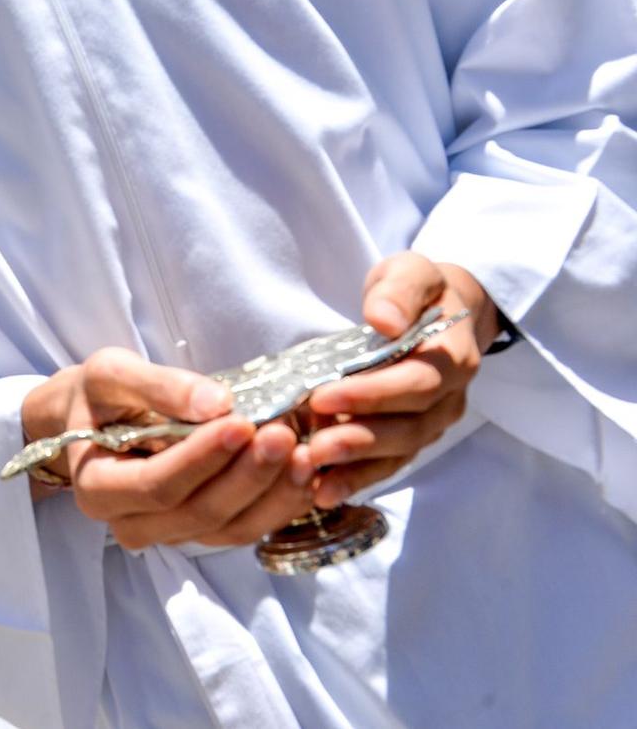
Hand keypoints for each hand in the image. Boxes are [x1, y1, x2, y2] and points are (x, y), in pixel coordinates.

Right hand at [22, 349, 314, 551]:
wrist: (97, 420)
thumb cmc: (100, 396)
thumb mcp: (111, 375)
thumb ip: (159, 386)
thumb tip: (218, 403)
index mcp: (98, 488)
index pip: (156, 485)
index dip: (201, 460)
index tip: (241, 423)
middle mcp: (130, 524)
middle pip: (199, 513)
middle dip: (247, 475)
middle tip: (284, 435)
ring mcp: (169, 534)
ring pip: (228, 529)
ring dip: (272, 494)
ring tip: (305, 454)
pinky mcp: (201, 532)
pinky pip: (245, 529)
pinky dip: (278, 505)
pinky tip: (302, 474)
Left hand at [302, 253, 497, 508]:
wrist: (440, 310)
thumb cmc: (417, 290)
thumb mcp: (410, 272)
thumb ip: (398, 291)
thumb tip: (383, 320)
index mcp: (452, 357)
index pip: (416, 383)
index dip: (372, 394)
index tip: (324, 395)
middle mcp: (449, 397)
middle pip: (409, 427)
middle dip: (359, 438)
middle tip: (312, 445)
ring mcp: (432, 422)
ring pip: (399, 452)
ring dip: (356, 467)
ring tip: (313, 474)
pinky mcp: (411, 437)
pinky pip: (388, 464)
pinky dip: (357, 480)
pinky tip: (321, 493)